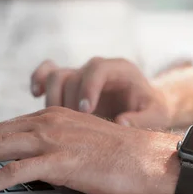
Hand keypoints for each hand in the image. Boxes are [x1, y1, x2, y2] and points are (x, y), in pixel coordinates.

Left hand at [0, 107, 179, 193]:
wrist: (151, 157)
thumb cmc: (119, 155)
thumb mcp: (78, 142)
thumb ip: (51, 147)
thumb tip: (26, 166)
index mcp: (50, 116)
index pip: (1, 127)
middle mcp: (47, 122)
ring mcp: (53, 140)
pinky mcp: (61, 161)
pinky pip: (15, 171)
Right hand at [30, 58, 170, 128]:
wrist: (142, 103)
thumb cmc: (150, 108)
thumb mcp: (157, 114)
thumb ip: (143, 119)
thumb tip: (121, 123)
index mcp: (118, 69)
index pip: (97, 69)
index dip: (88, 88)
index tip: (86, 111)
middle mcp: (95, 67)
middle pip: (72, 76)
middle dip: (69, 102)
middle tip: (71, 126)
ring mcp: (79, 73)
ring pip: (55, 76)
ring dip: (52, 99)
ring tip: (57, 123)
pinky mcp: (67, 81)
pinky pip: (46, 73)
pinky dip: (38, 81)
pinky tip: (35, 95)